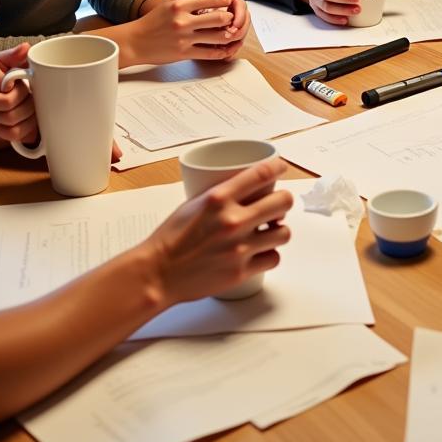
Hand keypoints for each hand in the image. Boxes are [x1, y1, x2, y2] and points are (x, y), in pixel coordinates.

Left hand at [0, 43, 38, 143]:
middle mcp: (36, 96)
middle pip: (25, 107)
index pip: (40, 86)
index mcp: (32, 79)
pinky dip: (3, 132)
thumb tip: (26, 47)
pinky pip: (20, 135)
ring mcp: (33, 114)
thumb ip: (9, 57)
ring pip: (20, 122)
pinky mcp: (27, 130)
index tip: (3, 86)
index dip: (16, 91)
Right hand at [126, 0, 247, 63]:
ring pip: (217, 37)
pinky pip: (209, 53)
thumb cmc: (153, 20)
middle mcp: (183, 21)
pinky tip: (226, 48)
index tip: (229, 3)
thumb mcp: (170, 1)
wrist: (134, 41)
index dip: (226, 1)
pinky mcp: (183, 54)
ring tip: (231, 32)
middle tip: (234, 18)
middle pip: (219, 18)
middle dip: (231, 18)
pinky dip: (221, 51)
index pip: (212, 0)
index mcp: (180, 5)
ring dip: (229, 35)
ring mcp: (184, 38)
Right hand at [148, 159, 293, 304]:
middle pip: (283, 201)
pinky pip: (273, 258)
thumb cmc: (171, 239)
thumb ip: (222, 196)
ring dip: (278, 230)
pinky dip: (269, 254)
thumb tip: (247, 189)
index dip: (278, 167)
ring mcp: (239, 247)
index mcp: (218, 198)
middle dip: (283, 201)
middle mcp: (232, 220)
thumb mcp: (194, 204)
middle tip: (277, 205)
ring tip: (269, 231)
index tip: (282, 167)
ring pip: (284, 232)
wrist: (157, 274)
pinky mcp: (241, 271)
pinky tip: (261, 252)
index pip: (261, 173)